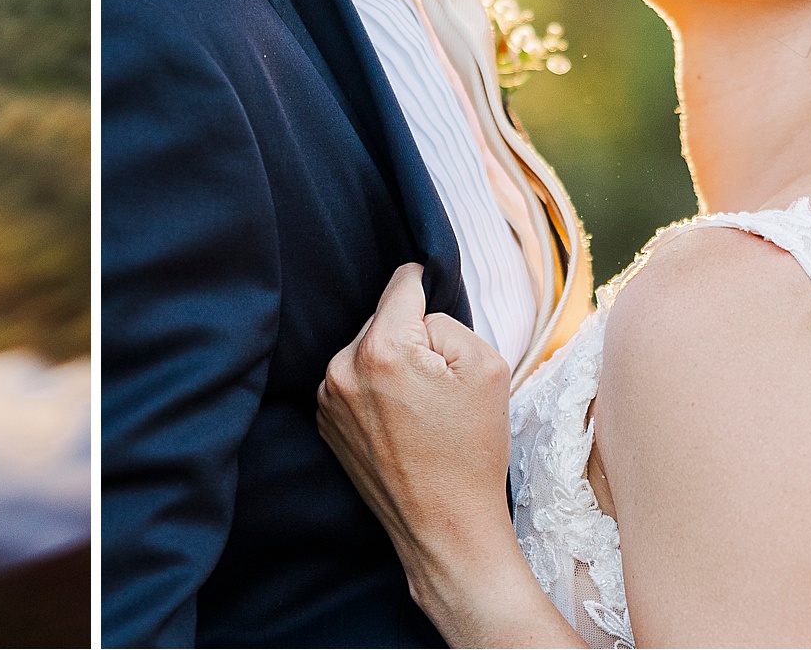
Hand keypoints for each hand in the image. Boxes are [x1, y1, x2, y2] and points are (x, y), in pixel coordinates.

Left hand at [317, 266, 519, 602]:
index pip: (402, 283)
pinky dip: (374, 389)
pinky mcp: (324, 421)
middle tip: (439, 382)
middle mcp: (343, 367)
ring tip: (420, 408)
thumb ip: (447, 320)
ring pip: (367, 350)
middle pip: (384, 319)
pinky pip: (353, 380)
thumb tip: (417, 313)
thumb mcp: (485, 366)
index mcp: (382, 348)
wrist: (445, 527)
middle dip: (412, 336)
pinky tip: (400, 423)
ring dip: (391, 363)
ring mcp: (328, 397)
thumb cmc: (471, 452)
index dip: (427, 286)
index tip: (436, 295)